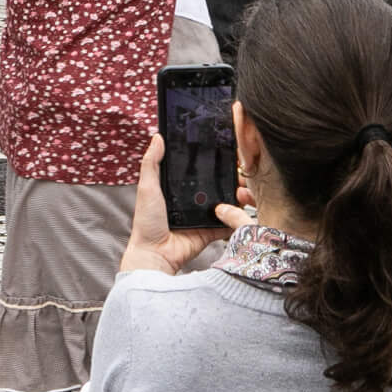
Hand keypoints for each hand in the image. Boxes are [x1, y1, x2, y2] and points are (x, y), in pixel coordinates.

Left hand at [117, 135, 243, 276]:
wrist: (155, 254)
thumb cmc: (147, 222)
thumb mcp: (147, 188)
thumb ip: (151, 163)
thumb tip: (158, 137)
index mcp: (179, 188)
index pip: (201, 171)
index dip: (214, 163)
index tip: (229, 155)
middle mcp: (194, 200)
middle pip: (219, 186)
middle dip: (232, 180)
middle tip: (241, 177)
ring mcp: (204, 216)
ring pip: (228, 204)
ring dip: (238, 198)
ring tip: (243, 193)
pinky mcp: (212, 232)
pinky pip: (229, 225)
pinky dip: (237, 220)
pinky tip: (244, 212)